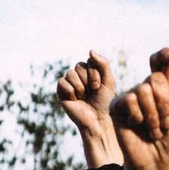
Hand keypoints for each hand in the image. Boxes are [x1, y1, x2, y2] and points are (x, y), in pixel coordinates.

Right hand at [57, 51, 122, 166]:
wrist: (96, 118)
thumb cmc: (103, 101)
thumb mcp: (108, 81)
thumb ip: (103, 64)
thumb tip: (90, 51)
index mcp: (88, 71)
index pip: (88, 61)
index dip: (94, 74)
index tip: (98, 87)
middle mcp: (77, 75)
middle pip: (78, 67)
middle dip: (87, 80)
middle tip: (91, 92)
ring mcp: (68, 83)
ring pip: (70, 74)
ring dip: (79, 87)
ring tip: (83, 97)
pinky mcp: (60, 92)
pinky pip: (62, 83)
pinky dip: (70, 91)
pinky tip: (74, 99)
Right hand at [110, 47, 168, 169]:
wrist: (153, 162)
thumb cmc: (166, 140)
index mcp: (159, 88)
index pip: (159, 62)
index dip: (164, 55)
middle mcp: (142, 90)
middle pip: (155, 78)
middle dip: (164, 103)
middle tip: (164, 123)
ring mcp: (128, 98)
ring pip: (143, 89)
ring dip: (154, 113)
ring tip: (152, 129)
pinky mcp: (116, 108)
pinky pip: (130, 99)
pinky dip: (138, 116)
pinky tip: (136, 127)